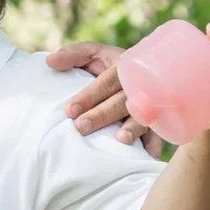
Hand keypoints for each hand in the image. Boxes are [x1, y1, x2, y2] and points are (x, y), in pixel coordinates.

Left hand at [45, 41, 165, 158]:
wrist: (142, 71)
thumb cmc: (108, 64)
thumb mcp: (92, 53)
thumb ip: (72, 56)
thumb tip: (50, 62)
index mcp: (122, 68)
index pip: (105, 83)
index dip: (88, 96)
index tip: (70, 110)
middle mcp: (138, 86)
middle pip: (120, 102)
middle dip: (102, 115)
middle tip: (81, 127)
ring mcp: (150, 104)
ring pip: (142, 117)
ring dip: (132, 129)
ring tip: (121, 141)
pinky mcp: (158, 120)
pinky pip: (159, 133)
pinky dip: (154, 145)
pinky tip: (148, 156)